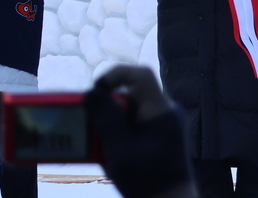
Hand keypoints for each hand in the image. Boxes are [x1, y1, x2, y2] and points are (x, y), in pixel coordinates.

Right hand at [85, 65, 195, 197]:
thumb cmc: (147, 182)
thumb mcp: (119, 150)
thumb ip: (105, 118)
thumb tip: (90, 93)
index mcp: (161, 111)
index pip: (140, 75)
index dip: (116, 75)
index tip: (96, 92)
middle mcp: (167, 114)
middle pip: (131, 95)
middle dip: (108, 109)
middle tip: (92, 126)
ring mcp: (166, 127)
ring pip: (131, 112)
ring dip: (112, 125)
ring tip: (102, 147)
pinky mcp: (162, 139)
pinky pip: (136, 126)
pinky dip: (121, 135)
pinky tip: (113, 156)